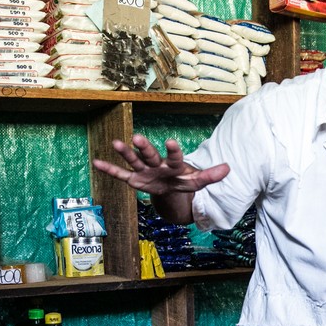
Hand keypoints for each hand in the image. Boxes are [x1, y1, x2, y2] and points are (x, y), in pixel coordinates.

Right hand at [94, 135, 229, 196]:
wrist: (170, 188)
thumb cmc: (183, 181)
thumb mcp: (197, 182)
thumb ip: (210, 176)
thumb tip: (229, 168)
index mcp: (174, 165)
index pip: (175, 157)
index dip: (173, 151)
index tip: (171, 140)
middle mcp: (157, 165)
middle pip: (151, 156)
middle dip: (144, 148)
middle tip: (137, 138)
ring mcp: (145, 171)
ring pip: (134, 161)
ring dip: (125, 153)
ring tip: (115, 142)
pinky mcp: (135, 180)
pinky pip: (120, 175)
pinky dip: (109, 170)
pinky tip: (96, 162)